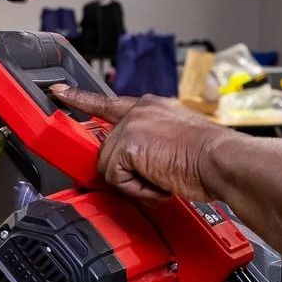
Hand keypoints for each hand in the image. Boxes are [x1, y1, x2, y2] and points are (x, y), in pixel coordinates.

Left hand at [51, 85, 229, 203]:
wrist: (222, 161)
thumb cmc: (210, 158)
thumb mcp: (177, 142)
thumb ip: (152, 144)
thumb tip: (140, 165)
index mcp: (152, 107)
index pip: (108, 103)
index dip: (81, 99)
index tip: (59, 91)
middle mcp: (139, 111)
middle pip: (108, 149)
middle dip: (127, 172)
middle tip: (157, 180)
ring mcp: (132, 125)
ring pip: (109, 167)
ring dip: (135, 184)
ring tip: (164, 181)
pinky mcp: (128, 143)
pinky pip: (116, 178)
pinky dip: (137, 190)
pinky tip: (160, 184)